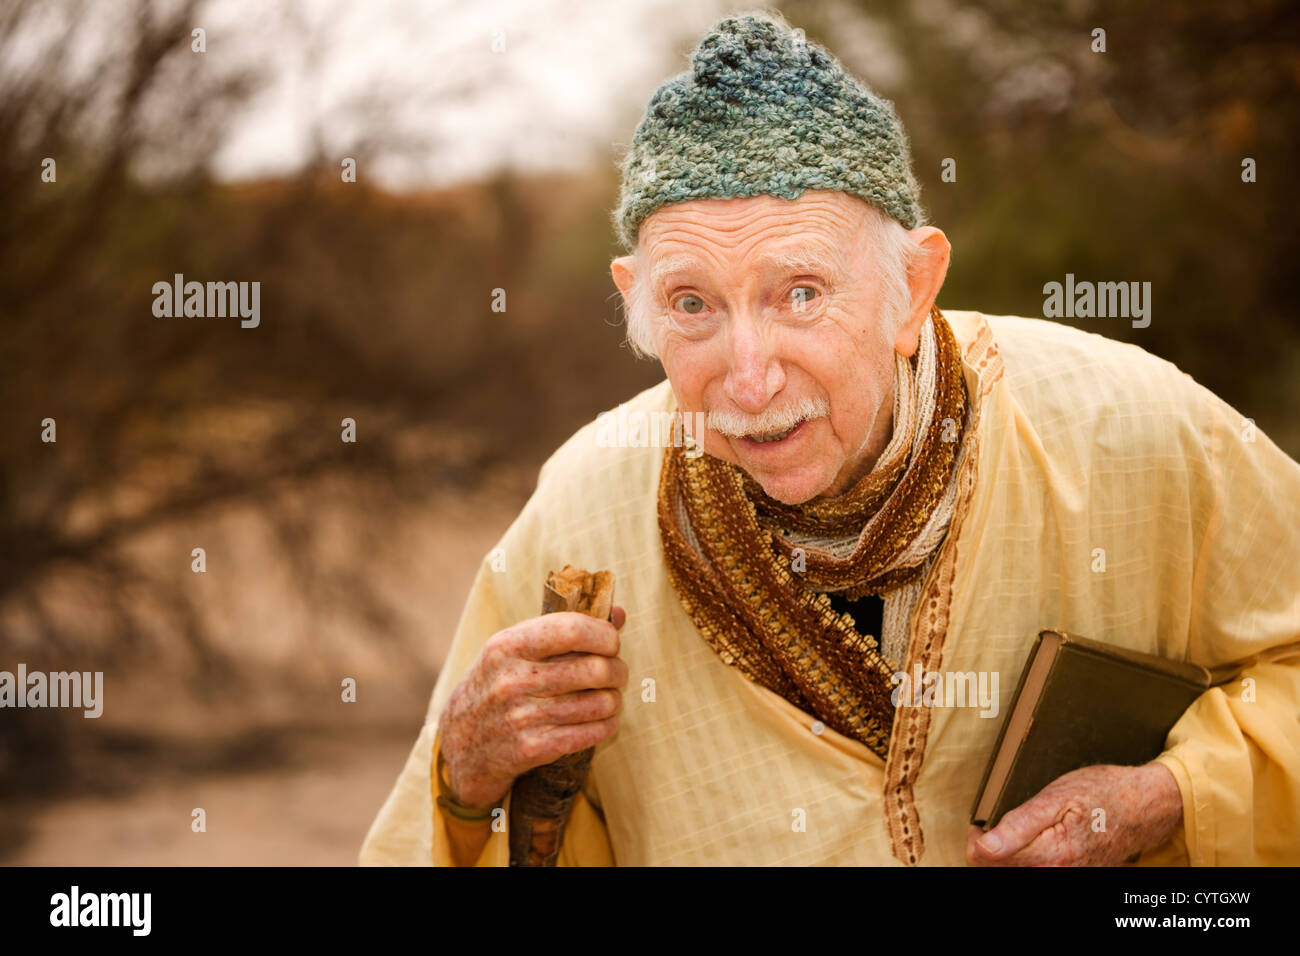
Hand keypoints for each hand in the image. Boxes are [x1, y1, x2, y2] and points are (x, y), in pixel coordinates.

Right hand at [439, 606, 627, 810]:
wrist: (461, 743)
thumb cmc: (498, 684)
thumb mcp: (515, 649)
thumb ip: (564, 629)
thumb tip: (619, 614)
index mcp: (508, 645)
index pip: (572, 630)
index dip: (604, 635)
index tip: (611, 642)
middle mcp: (513, 680)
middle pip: (594, 669)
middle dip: (617, 670)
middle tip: (616, 673)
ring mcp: (522, 717)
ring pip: (599, 703)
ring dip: (614, 700)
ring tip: (608, 697)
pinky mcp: (532, 748)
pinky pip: (591, 733)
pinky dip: (606, 725)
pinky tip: (602, 720)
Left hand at [966, 762, 1182, 865]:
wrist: (1145, 807)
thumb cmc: (1103, 794)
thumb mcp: (1057, 796)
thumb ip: (1018, 824)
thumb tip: (984, 846)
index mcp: (1050, 856)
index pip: (986, 859)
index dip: (976, 837)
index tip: (981, 821)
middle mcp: (1057, 875)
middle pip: (998, 870)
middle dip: (990, 848)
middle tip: (997, 824)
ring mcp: (1066, 878)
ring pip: (1015, 873)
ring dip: (1007, 856)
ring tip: (1014, 833)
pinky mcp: (1072, 876)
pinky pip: (1036, 872)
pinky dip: (1026, 860)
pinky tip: (1032, 844)